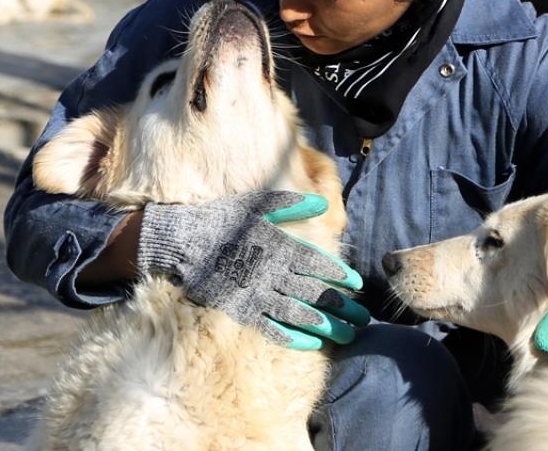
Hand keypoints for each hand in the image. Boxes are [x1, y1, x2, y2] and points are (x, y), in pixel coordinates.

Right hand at [138, 191, 370, 349]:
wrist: (183, 241)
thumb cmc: (223, 219)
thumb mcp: (258, 203)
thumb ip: (292, 204)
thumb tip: (322, 203)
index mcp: (279, 247)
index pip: (318, 265)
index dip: (340, 275)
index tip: (357, 284)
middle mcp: (273, 273)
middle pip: (316, 294)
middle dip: (343, 306)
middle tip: (364, 317)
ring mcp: (258, 294)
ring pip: (301, 315)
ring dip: (327, 326)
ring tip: (349, 334)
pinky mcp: (242, 309)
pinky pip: (272, 328)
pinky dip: (294, 337)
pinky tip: (313, 344)